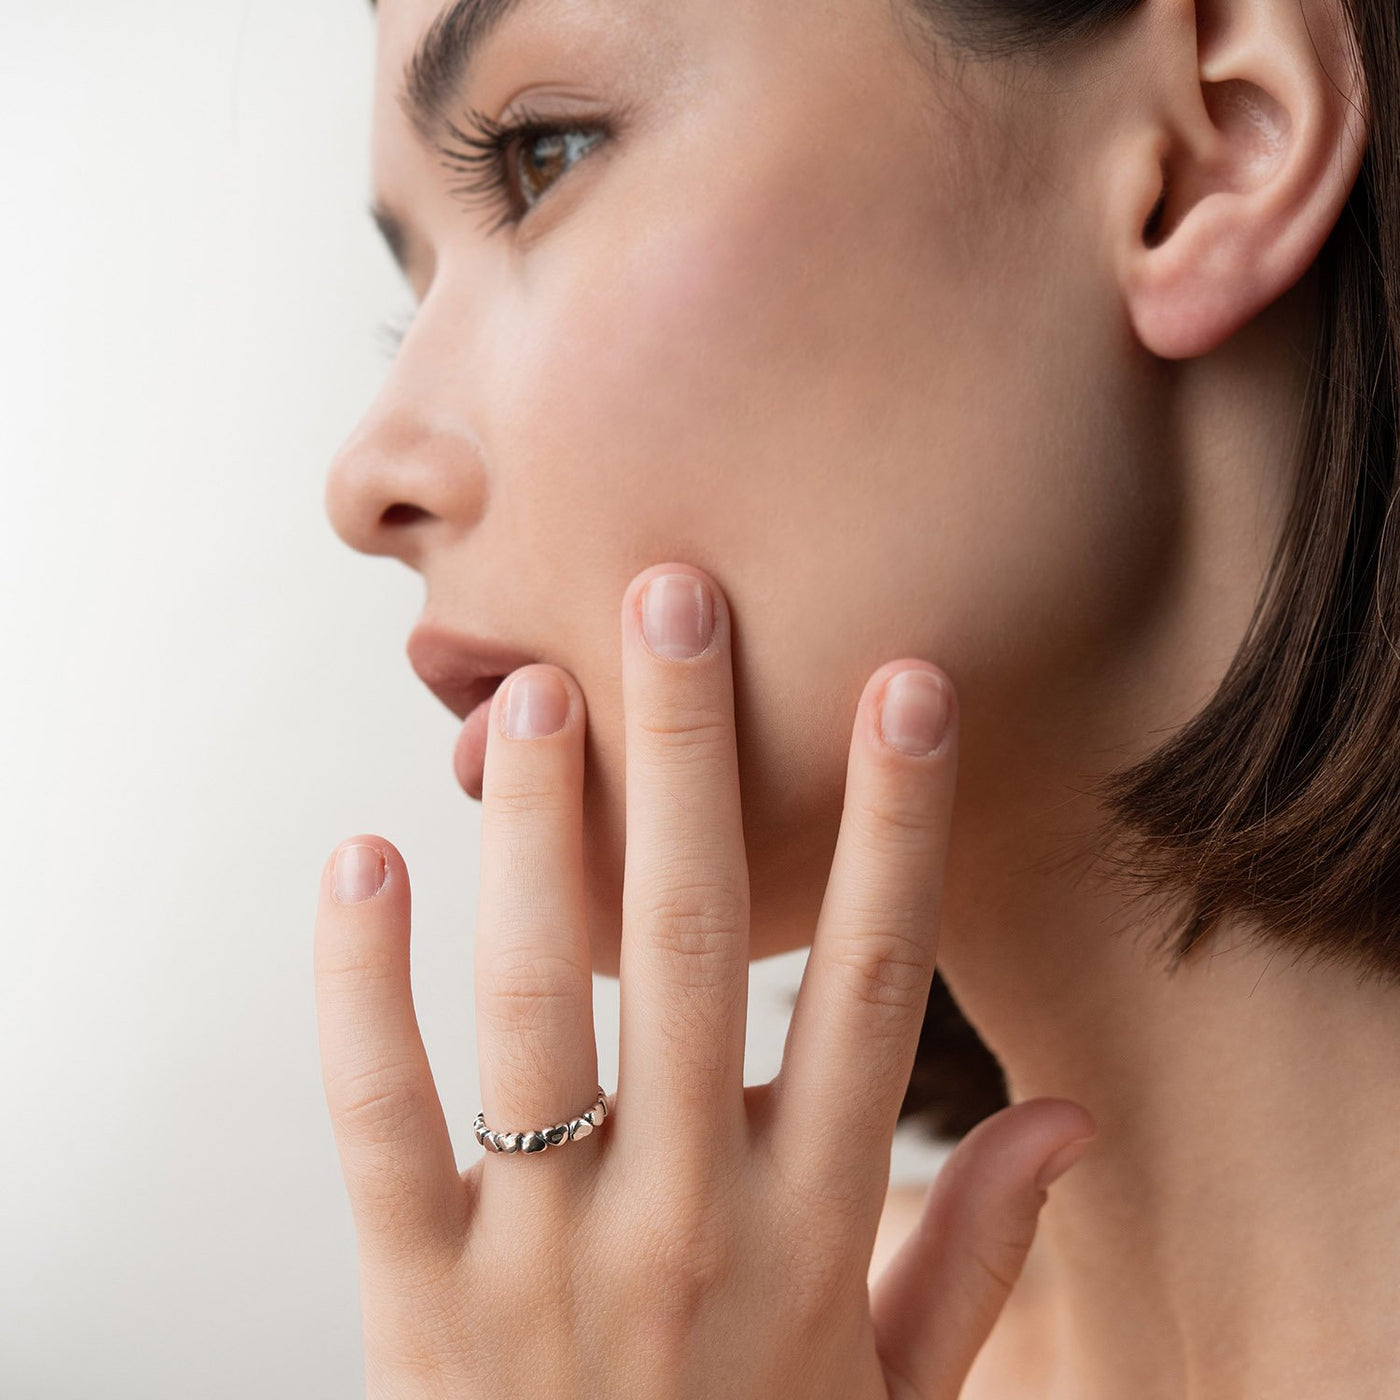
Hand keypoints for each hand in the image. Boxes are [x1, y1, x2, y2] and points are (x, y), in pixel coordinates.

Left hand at [313, 562, 1095, 1398]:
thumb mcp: (895, 1394)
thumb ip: (977, 1255)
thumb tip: (1063, 1118)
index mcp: (811, 1229)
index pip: (868, 986)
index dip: (894, 826)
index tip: (904, 691)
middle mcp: (684, 1218)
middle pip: (691, 947)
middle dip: (692, 760)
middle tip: (676, 601)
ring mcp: (542, 1255)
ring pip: (537, 1005)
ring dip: (539, 837)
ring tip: (536, 695)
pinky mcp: (417, 1299)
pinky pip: (381, 1117)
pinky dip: (361, 983)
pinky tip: (360, 857)